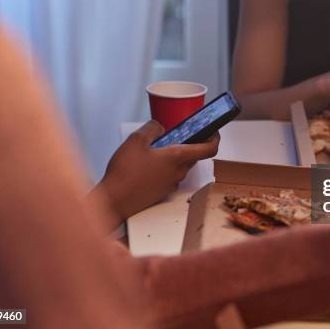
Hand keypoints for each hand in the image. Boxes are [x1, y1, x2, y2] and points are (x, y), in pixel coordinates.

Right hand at [96, 120, 219, 225]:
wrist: (114, 201)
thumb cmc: (125, 171)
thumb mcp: (136, 140)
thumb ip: (152, 129)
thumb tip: (160, 127)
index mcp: (178, 157)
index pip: (209, 149)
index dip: (215, 138)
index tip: (212, 131)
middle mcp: (179, 172)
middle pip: (193, 156)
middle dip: (188, 143)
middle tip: (175, 134)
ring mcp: (172, 184)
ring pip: (180, 165)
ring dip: (174, 155)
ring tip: (155, 148)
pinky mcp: (162, 192)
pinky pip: (170, 175)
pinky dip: (164, 167)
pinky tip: (146, 164)